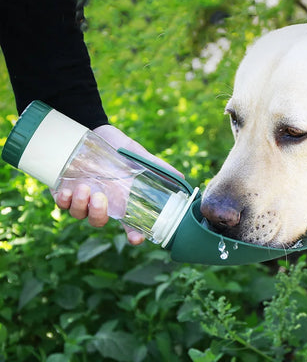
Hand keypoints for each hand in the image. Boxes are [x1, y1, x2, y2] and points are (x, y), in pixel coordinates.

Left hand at [54, 125, 183, 244]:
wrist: (92, 129)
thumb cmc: (118, 146)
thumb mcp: (139, 155)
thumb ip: (158, 167)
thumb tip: (181, 178)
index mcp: (121, 199)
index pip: (129, 224)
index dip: (133, 235)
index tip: (135, 239)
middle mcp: (102, 202)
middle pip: (99, 222)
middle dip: (98, 215)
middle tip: (100, 198)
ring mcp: (82, 197)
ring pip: (79, 215)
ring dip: (81, 206)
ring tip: (85, 187)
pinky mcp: (64, 190)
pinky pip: (62, 205)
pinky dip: (64, 201)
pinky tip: (69, 190)